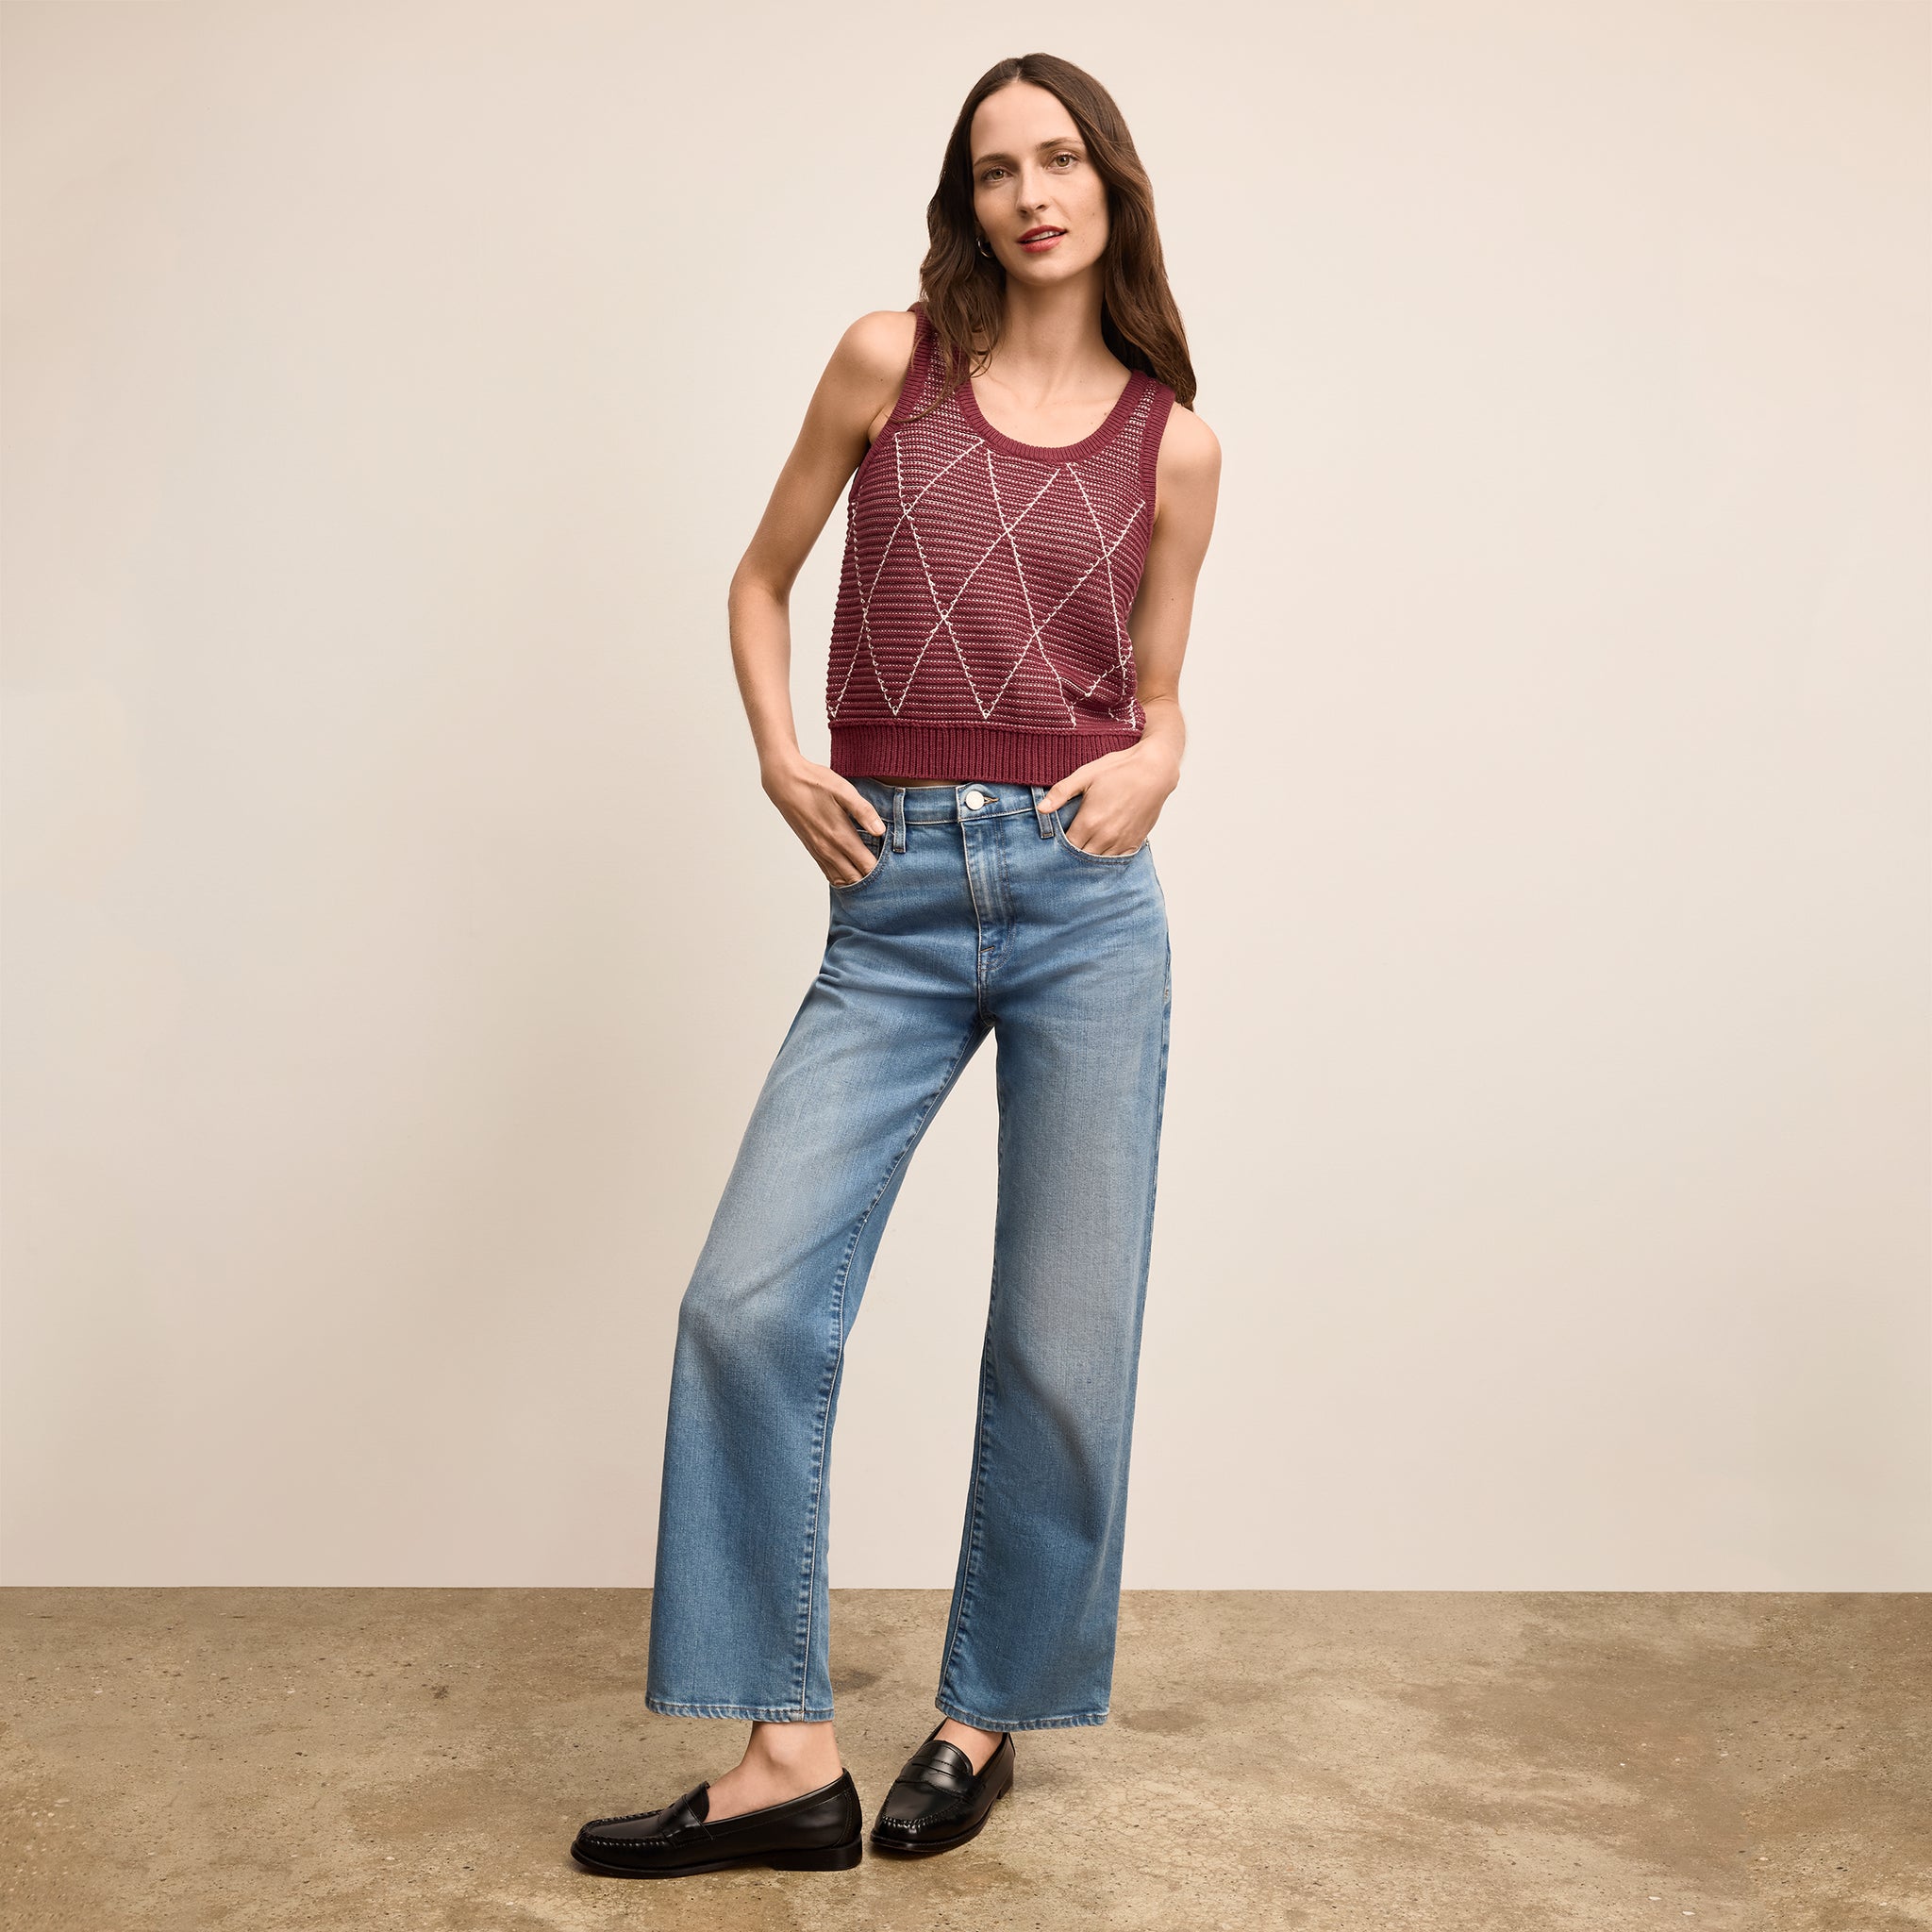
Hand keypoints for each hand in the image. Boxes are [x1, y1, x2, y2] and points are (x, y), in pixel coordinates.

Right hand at [762, 754, 888, 884]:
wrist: (784, 782)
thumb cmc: (815, 783)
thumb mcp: (843, 791)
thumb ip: (863, 812)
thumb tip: (880, 832)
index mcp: (840, 836)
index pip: (866, 866)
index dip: (882, 872)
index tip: (895, 869)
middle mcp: (828, 849)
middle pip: (855, 879)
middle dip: (872, 881)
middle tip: (888, 877)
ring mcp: (818, 851)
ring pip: (841, 879)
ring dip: (857, 881)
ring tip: (873, 879)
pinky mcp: (812, 849)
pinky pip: (829, 873)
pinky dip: (842, 878)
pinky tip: (852, 874)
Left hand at [1040, 744, 1178, 854]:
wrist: (1155, 771)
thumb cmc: (1119, 769)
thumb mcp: (1085, 775)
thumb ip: (1061, 793)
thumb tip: (1041, 808)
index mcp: (1089, 821)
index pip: (1066, 847)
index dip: (1058, 848)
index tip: (1053, 844)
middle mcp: (1105, 836)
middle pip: (1081, 859)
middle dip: (1071, 857)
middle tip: (1065, 852)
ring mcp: (1121, 841)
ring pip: (1099, 863)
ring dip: (1089, 860)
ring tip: (1082, 853)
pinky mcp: (1135, 842)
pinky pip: (1117, 861)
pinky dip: (1107, 859)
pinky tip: (1101, 854)